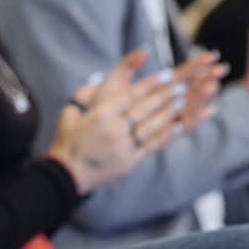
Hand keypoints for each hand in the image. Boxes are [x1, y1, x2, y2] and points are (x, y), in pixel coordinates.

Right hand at [48, 50, 214, 193]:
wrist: (65, 174)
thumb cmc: (67, 141)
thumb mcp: (69, 113)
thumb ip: (84, 96)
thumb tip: (98, 82)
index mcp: (99, 115)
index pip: (129, 96)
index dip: (149, 84)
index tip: (166, 74)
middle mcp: (113, 129)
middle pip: (143, 109)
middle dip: (164, 95)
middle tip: (181, 84)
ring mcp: (123, 146)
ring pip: (151, 126)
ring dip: (168, 113)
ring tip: (183, 101)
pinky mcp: (129, 161)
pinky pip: (151, 146)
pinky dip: (166, 135)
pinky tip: (179, 126)